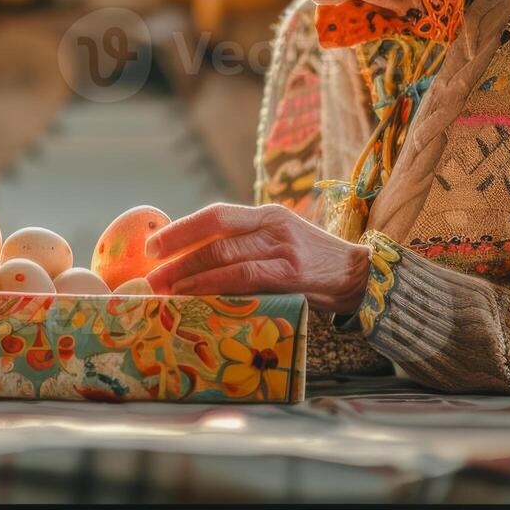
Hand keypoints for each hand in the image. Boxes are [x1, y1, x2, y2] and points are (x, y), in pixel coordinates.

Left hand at [144, 202, 369, 314]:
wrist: (358, 276)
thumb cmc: (311, 265)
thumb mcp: (279, 243)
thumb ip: (246, 246)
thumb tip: (193, 262)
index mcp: (266, 214)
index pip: (216, 214)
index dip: (181, 228)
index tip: (153, 245)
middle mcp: (273, 225)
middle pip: (214, 234)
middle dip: (176, 255)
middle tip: (150, 273)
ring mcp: (283, 248)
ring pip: (224, 255)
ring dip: (188, 273)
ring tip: (165, 288)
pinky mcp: (291, 273)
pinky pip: (244, 277)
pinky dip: (214, 286)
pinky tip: (194, 295)